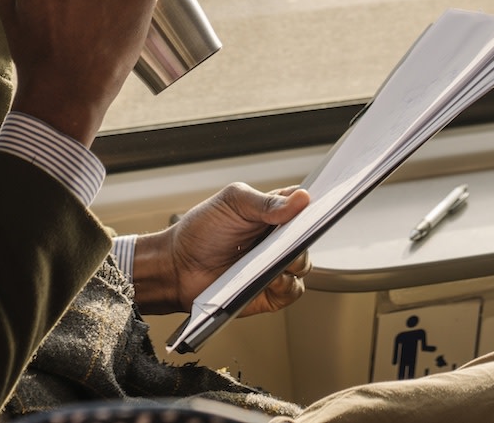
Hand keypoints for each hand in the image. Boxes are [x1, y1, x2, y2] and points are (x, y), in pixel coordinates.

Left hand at [132, 184, 311, 315]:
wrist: (177, 267)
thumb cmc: (201, 231)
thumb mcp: (233, 203)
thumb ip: (266, 202)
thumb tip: (302, 200)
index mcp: (272, 213)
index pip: (304, 206)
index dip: (313, 206)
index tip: (317, 206)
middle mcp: (278, 240)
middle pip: (308, 237)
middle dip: (305, 236)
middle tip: (296, 234)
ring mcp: (275, 266)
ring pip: (303, 265)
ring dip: (296, 261)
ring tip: (278, 259)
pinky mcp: (269, 293)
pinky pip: (292, 291)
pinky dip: (286, 285)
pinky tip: (272, 278)